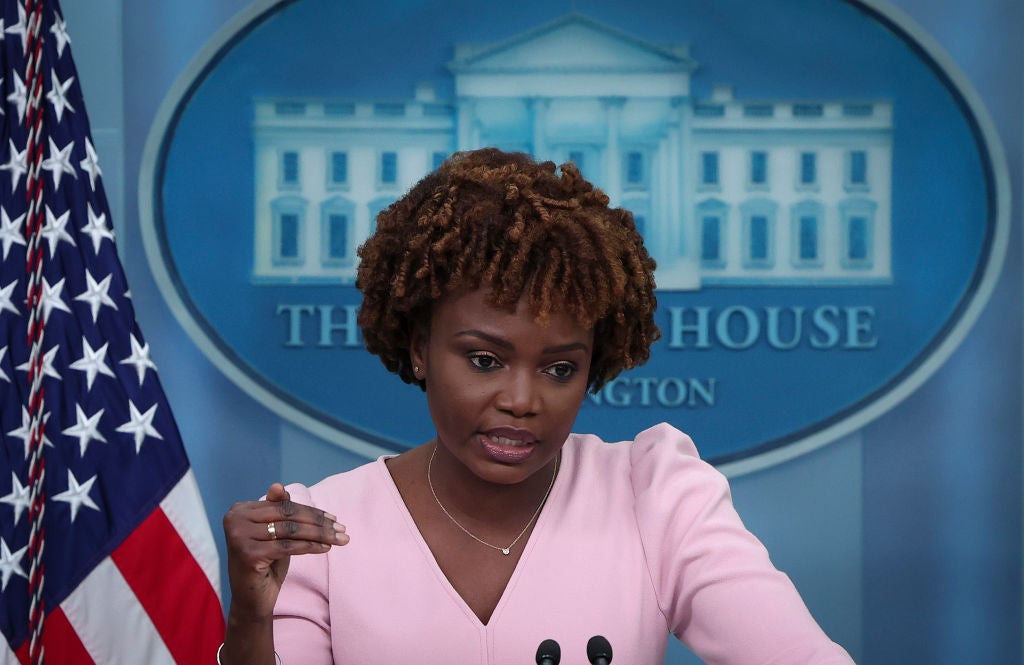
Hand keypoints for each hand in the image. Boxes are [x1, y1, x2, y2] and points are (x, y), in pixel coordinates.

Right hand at [222, 483, 347, 621]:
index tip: (333, 517)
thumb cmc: (265, 564)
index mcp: (239, 511)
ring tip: (340, 539)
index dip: (310, 511)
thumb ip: (276, 510)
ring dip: (320, 534)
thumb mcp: (273, 534)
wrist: (251, 601)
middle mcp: (234, 520)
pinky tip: (326, 548)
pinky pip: (288, 546)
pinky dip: (311, 546)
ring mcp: (239, 537)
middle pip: (287, 516)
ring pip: (291, 530)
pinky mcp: (248, 555)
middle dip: (318, 523)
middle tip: (342, 528)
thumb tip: (278, 484)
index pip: (283, 506)